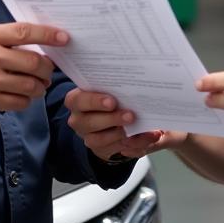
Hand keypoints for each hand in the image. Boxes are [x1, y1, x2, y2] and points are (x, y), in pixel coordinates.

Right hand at [0, 22, 66, 119]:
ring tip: (38, 85)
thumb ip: (7, 38)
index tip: (64, 38)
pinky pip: (20, 102)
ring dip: (40, 86)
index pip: (24, 32)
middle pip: (33, 62)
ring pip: (30, 85)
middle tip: (48, 70)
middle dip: (47, 68)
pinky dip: (26, 99)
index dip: (48, 35)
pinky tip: (21, 95)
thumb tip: (43, 42)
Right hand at [65, 88, 186, 161]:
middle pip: (89, 122)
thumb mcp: (108, 87)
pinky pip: (115, 150)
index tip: (112, 102)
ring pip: (99, 140)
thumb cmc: (109, 95)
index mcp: (77, 101)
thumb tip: (134, 72)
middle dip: (111, 119)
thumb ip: (114, 84)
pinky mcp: (100, 150)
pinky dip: (133, 145)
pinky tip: (147, 138)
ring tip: (138, 129)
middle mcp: (78, 120)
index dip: (94, 101)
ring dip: (120, 135)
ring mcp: (88, 137)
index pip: (77, 100)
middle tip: (130, 116)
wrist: (110, 118)